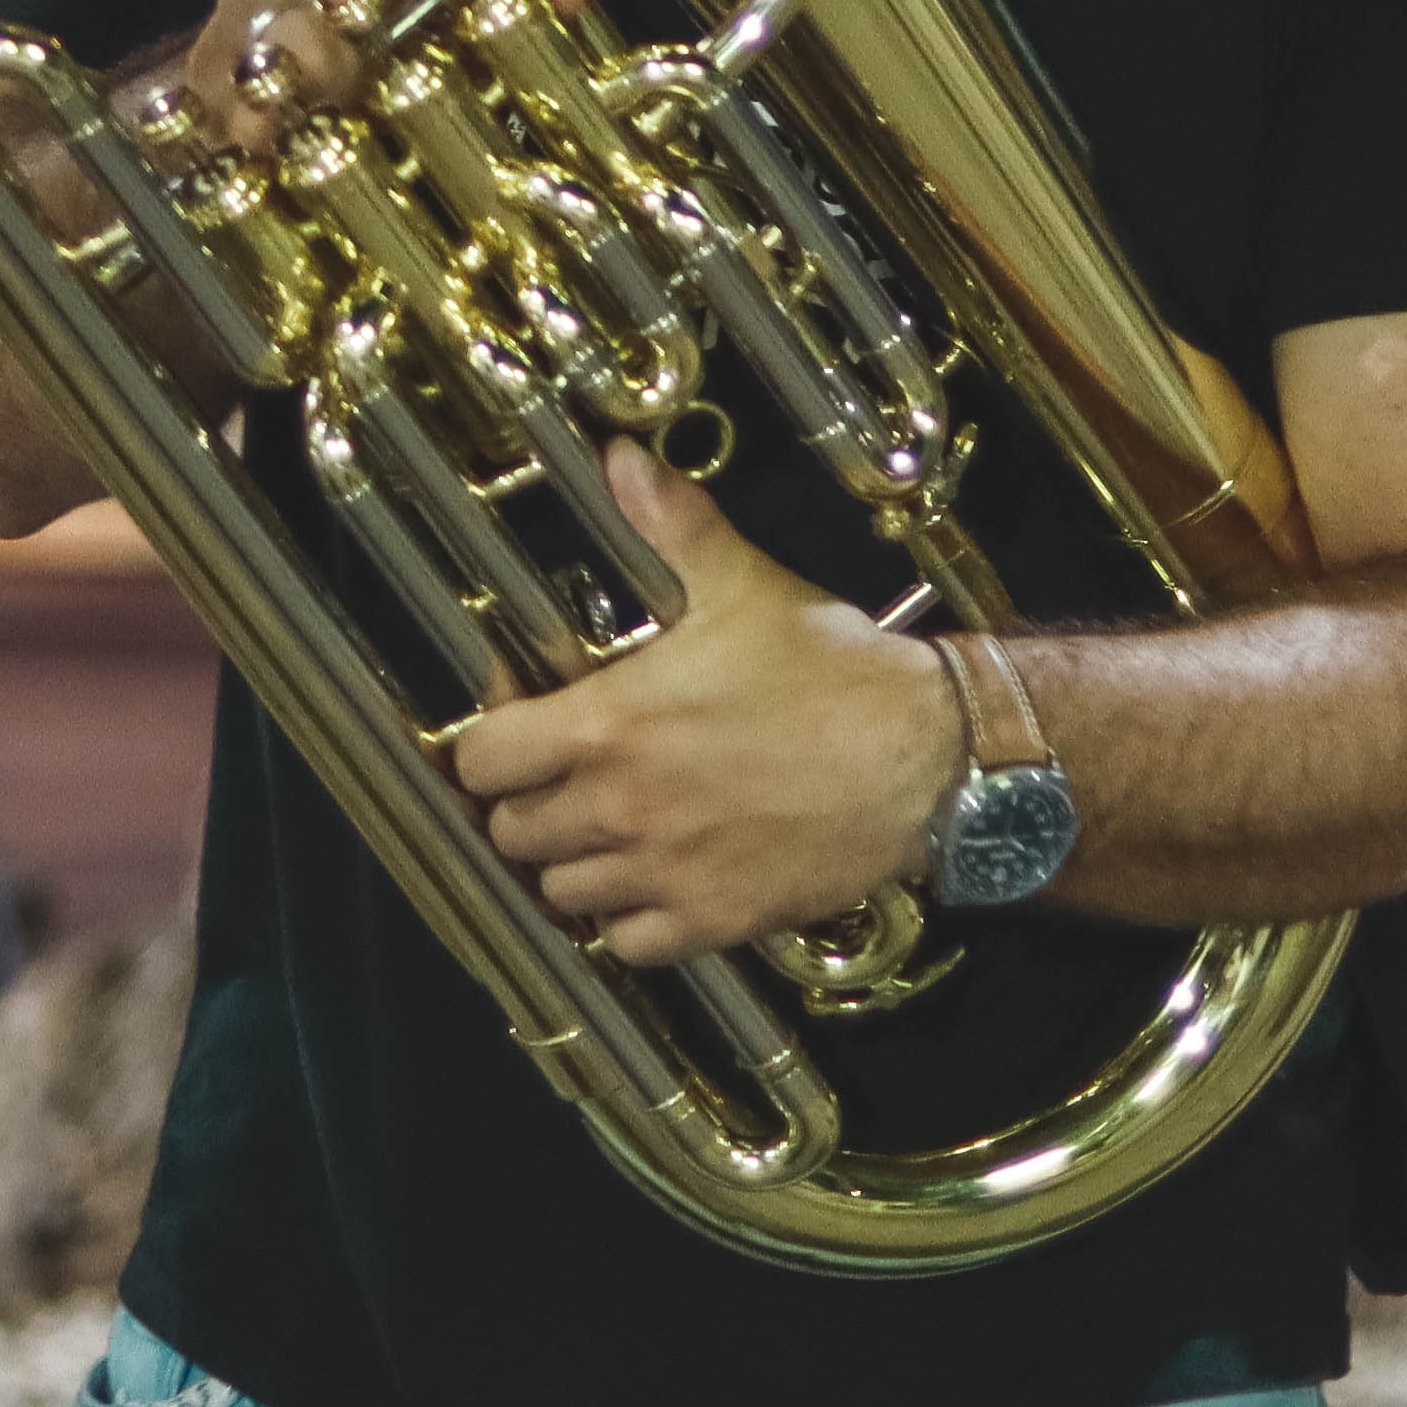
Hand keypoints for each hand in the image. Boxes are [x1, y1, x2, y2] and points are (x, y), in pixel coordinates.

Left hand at [447, 442, 966, 964]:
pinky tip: (652, 883)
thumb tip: (621, 462)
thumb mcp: (743, 583)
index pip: (482, 761)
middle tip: (556, 783)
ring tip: (601, 832)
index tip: (509, 737)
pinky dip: (628, 923)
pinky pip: (630, 945)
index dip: (486, 748)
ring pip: (564, 894)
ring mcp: (667, 872)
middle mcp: (623, 808)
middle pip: (513, 833)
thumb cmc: (834, 671)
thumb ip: (670, 524)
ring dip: (572, 865)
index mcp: (609, 726)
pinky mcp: (715, 920)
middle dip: (526, 806)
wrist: (924, 755)